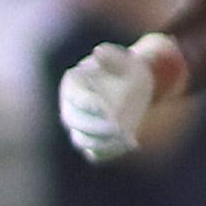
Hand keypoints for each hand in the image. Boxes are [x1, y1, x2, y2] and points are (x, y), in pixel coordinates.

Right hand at [59, 41, 170, 163]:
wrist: (134, 87)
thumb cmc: (126, 70)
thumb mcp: (123, 59)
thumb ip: (111, 57)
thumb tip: (99, 52)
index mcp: (72, 86)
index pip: (74, 99)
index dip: (87, 104)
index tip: (105, 108)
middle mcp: (71, 109)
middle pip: (75, 122)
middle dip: (96, 127)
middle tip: (118, 128)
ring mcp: (80, 128)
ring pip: (83, 140)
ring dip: (102, 142)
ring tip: (124, 138)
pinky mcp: (92, 141)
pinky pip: (95, 153)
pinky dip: (109, 152)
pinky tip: (127, 145)